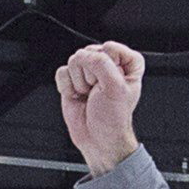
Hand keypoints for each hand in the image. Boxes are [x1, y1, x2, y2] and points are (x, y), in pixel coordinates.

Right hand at [55, 41, 144, 175]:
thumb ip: (101, 65)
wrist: (98, 140)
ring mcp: (88, 71)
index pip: (109, 48)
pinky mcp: (72, 80)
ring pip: (74, 61)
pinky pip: (62, 72)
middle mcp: (108, 63)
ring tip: (88, 95)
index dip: (106, 67)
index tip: (109, 84)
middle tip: (97, 91)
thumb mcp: (115, 88)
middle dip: (89, 75)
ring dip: (78, 83)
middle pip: (89, 52)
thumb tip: (83, 55)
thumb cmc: (113, 118)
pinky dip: (66, 87)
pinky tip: (78, 96)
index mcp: (126, 62)